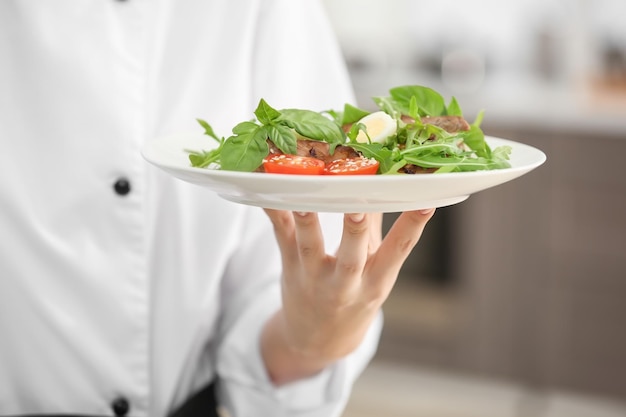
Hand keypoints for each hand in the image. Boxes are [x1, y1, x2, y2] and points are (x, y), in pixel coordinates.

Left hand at [261, 209, 434, 384]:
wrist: (317, 340)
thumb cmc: (355, 296)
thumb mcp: (375, 272)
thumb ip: (377, 228)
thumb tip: (387, 183)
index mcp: (376, 281)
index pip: (399, 251)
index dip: (413, 226)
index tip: (427, 201)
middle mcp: (346, 283)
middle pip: (352, 256)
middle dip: (356, 230)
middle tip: (359, 205)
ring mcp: (314, 276)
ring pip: (310, 246)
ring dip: (308, 221)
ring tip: (305, 195)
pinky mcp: (290, 267)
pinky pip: (281, 236)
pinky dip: (275, 214)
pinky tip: (268, 193)